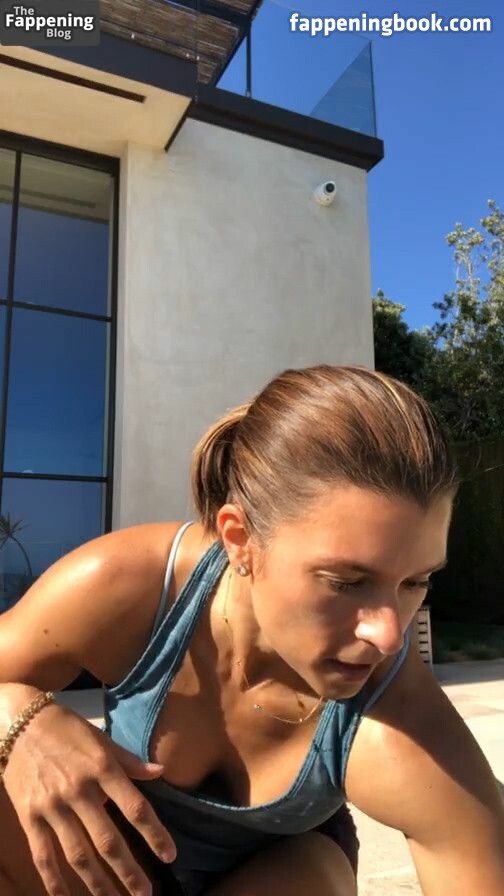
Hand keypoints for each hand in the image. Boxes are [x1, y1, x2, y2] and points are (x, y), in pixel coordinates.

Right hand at [2, 695, 175, 895]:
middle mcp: (79, 791)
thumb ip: (129, 761)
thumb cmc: (67, 729)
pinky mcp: (30, 817)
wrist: (20, 723)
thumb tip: (160, 771)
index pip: (135, 808)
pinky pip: (44, 855)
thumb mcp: (101, 738)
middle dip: (129, 871)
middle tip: (146, 894)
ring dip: (99, 883)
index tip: (170, 856)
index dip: (155, 834)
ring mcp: (52, 807)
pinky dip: (55, 881)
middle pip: (108, 840)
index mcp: (102, 768)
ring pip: (79, 855)